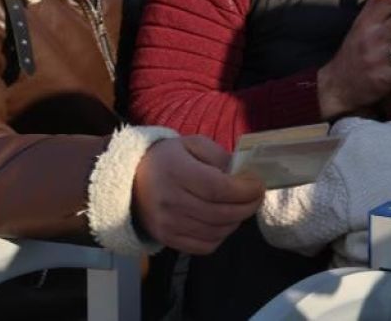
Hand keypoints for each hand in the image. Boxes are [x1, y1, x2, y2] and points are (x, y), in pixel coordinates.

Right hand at [132, 136, 264, 255]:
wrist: (131, 180)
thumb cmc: (167, 158)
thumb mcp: (192, 144)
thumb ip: (219, 156)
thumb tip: (243, 175)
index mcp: (176, 172)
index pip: (218, 189)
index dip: (244, 190)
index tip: (259, 184)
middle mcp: (170, 201)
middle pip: (220, 213)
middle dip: (247, 206)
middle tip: (256, 196)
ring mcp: (168, 224)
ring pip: (216, 232)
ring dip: (236, 221)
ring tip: (241, 207)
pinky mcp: (167, 239)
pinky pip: (204, 246)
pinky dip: (221, 236)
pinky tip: (224, 222)